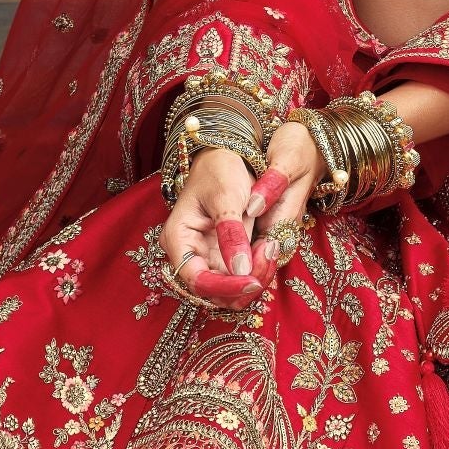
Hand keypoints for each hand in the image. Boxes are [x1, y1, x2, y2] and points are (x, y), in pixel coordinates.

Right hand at [159, 121, 319, 306]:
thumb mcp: (227, 198)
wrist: (228, 157)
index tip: (251, 281)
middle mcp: (190, 254)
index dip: (223, 287)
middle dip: (242, 285)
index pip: (195, 280)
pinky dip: (257, 272)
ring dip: (253, 280)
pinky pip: (240, 277)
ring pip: (229, 290)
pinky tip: (269, 252)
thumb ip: (231, 234)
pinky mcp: (225, 256)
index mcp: (179, 239)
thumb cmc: (220, 171)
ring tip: (270, 252)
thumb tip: (240, 270)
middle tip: (267, 262)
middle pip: (212, 291)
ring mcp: (207, 257)